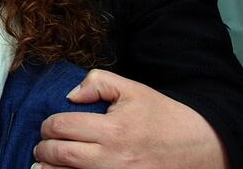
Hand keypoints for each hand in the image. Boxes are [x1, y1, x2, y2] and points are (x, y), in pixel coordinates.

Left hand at [32, 69, 227, 168]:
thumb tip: (70, 95)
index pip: (62, 127)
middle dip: (44, 148)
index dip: (48, 125)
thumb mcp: (132, 89)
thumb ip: (97, 82)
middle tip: (42, 145)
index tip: (48, 126)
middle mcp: (114, 158)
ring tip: (43, 163)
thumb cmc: (164, 117)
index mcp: (114, 129)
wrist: (201, 147)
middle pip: (60, 154)